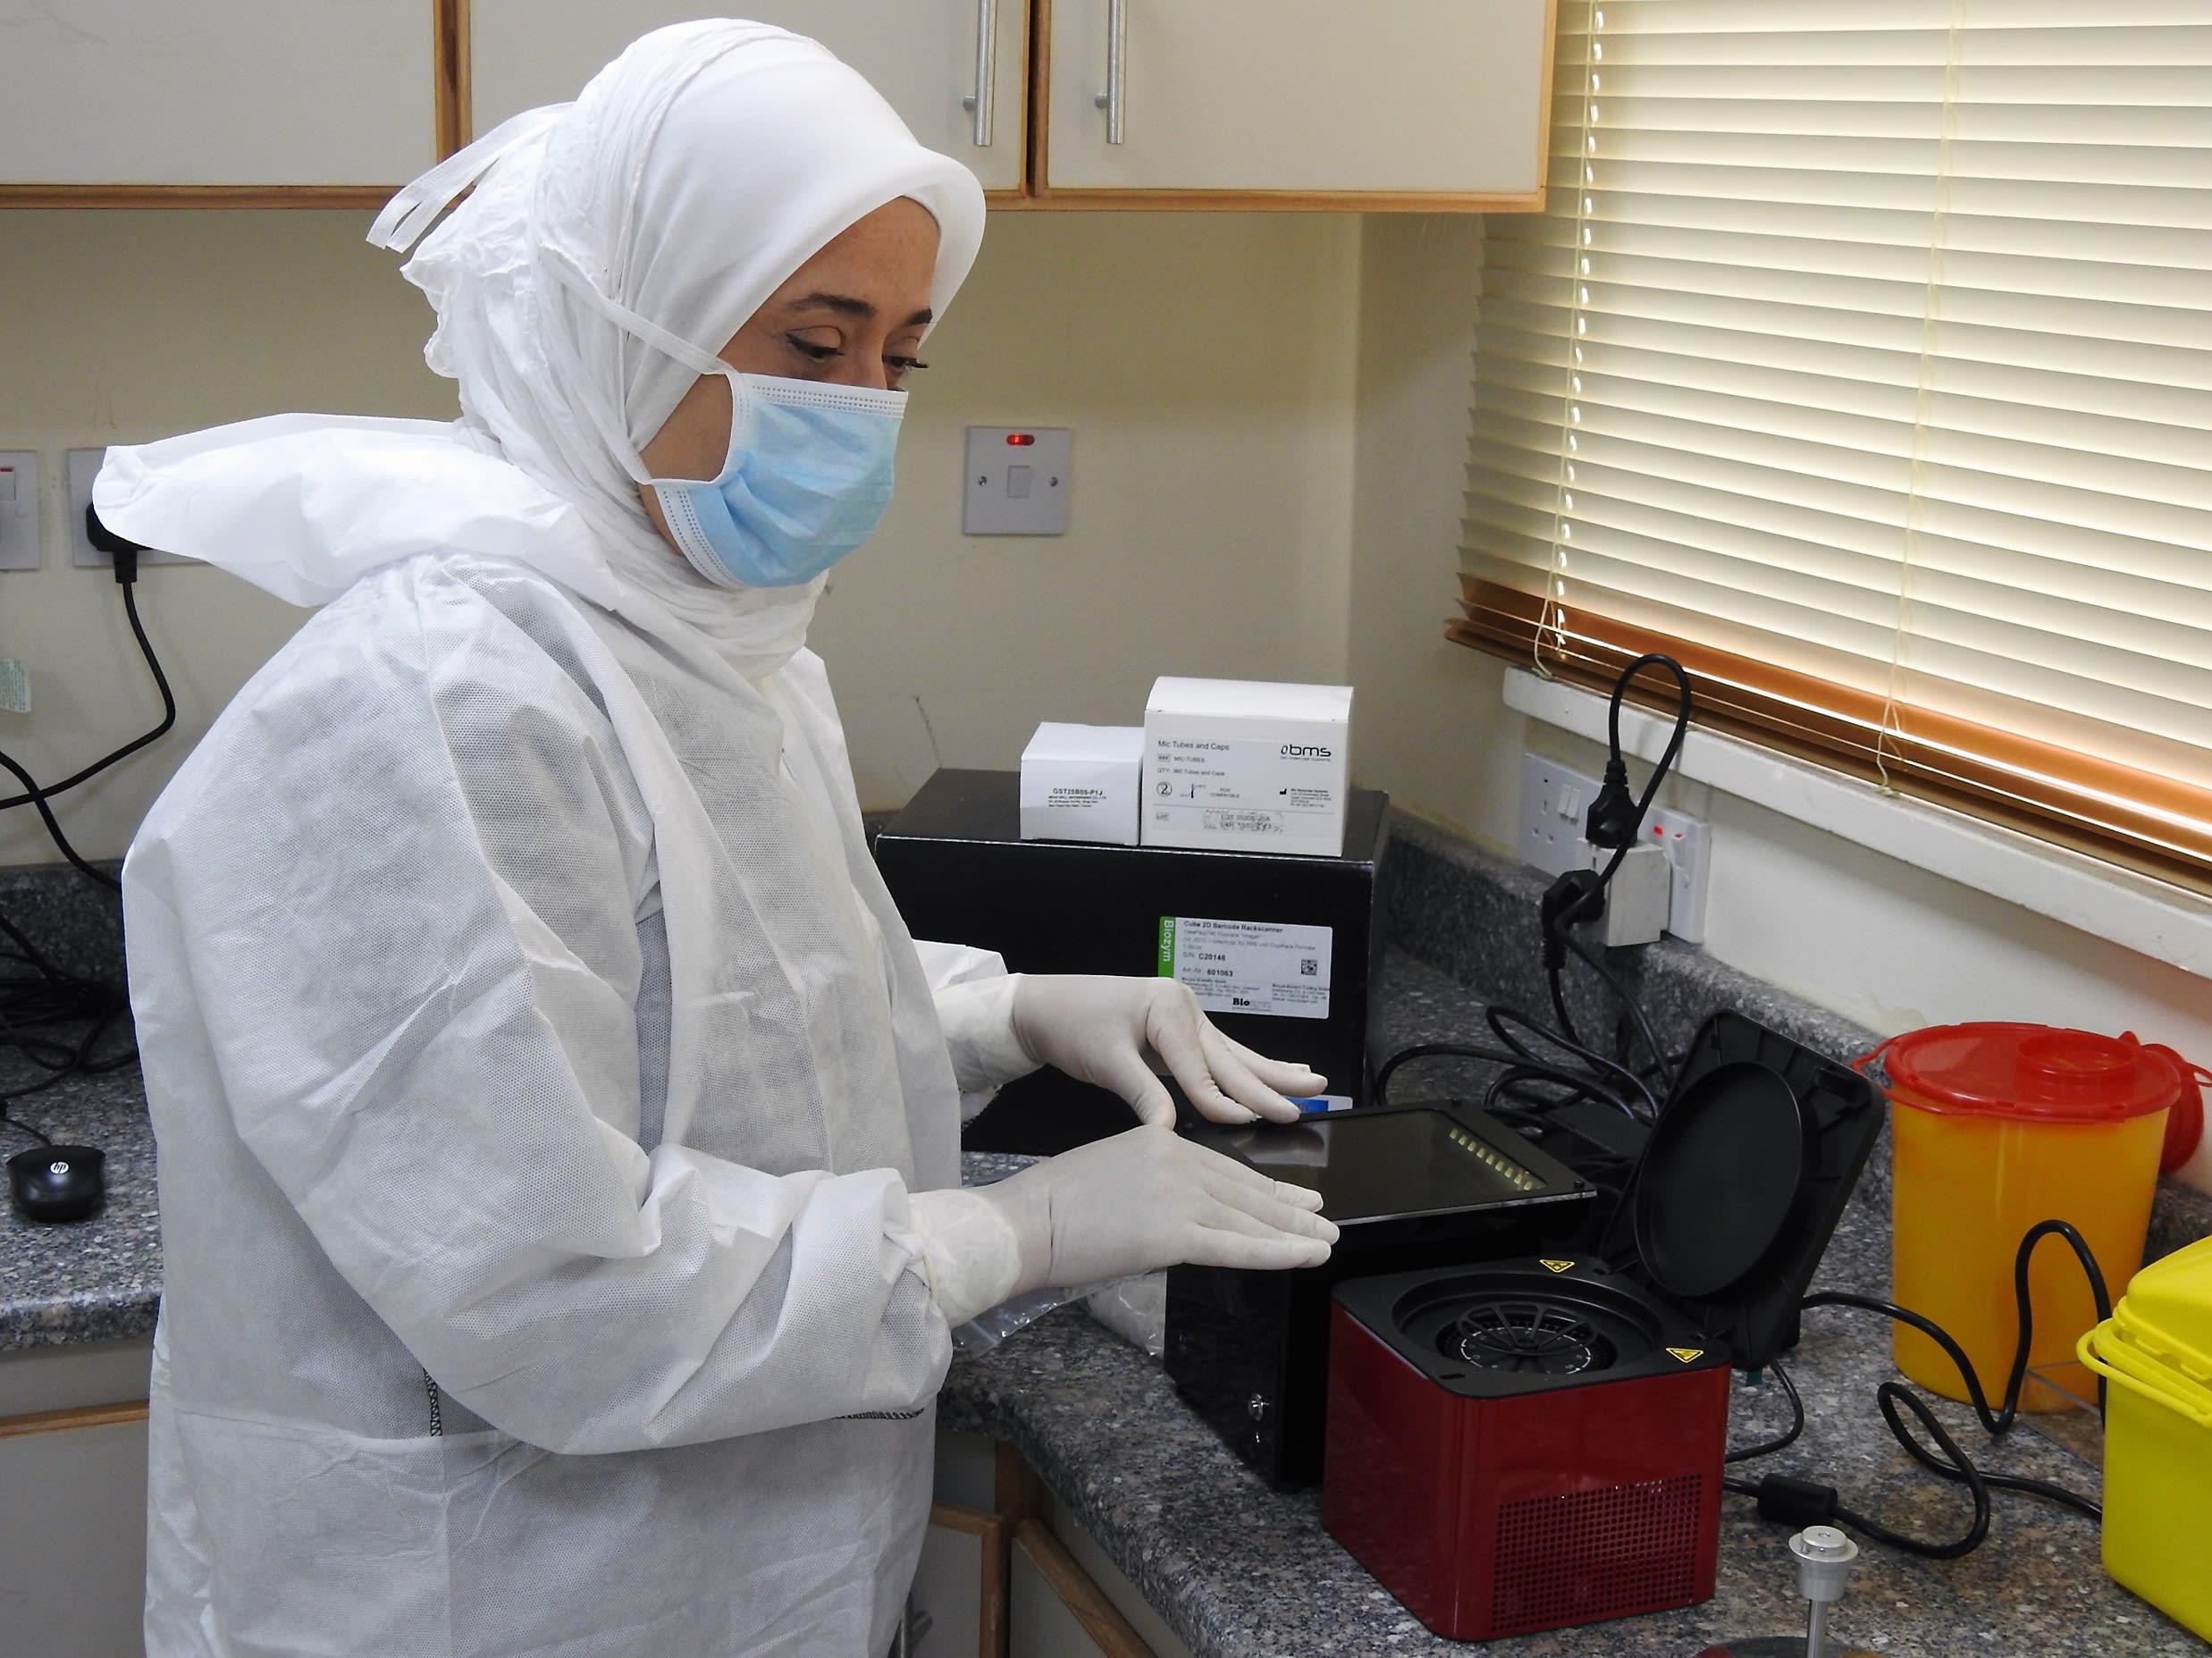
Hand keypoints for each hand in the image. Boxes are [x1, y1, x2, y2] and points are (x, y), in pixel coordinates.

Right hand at [977, 1125, 1336, 1290]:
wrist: (1025, 1221)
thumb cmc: (1052, 1205)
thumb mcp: (1109, 1168)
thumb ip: (1150, 1177)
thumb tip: (1175, 1204)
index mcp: (1159, 1140)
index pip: (1225, 1167)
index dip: (1264, 1186)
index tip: (1292, 1195)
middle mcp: (1175, 1160)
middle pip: (1244, 1189)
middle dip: (1289, 1207)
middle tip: (1322, 1216)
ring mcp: (1177, 1195)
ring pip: (1249, 1218)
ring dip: (1294, 1232)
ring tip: (1324, 1240)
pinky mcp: (1173, 1232)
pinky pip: (1237, 1245)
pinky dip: (1278, 1252)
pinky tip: (1305, 1255)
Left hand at [1009, 974, 1325, 1126]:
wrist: (1045, 1005)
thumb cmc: (1071, 1025)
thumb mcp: (1105, 1061)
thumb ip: (1142, 1094)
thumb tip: (1167, 1131)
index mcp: (1167, 1009)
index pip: (1199, 1068)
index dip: (1220, 1100)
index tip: (1247, 1124)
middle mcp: (1184, 1007)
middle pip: (1230, 1056)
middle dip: (1269, 1083)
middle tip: (1306, 1103)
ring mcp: (1186, 1014)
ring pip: (1235, 1052)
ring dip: (1273, 1071)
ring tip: (1313, 1082)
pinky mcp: (1182, 1026)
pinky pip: (1221, 1051)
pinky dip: (1249, 1065)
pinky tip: (1278, 1069)